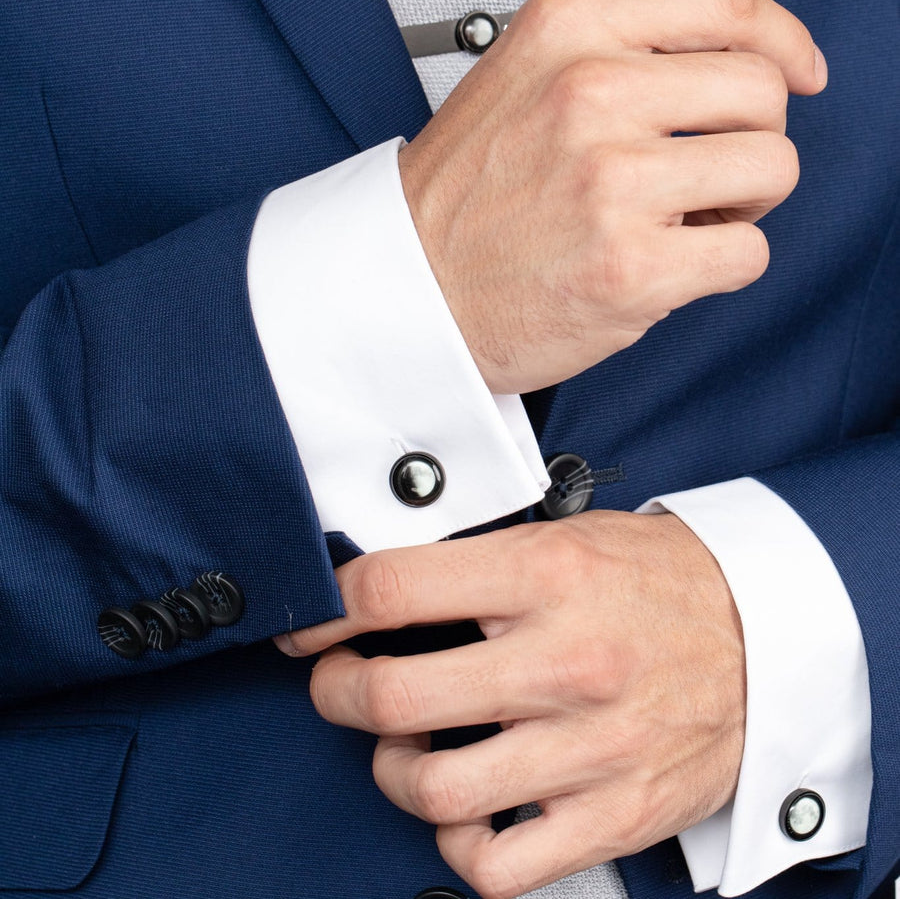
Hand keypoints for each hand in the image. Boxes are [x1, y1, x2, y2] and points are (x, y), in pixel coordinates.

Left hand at [276, 513, 745, 898]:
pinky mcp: (611, 813)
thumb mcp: (570, 534)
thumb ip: (481, 559)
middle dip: (336, 691)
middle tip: (338, 682)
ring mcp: (587, 746)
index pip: (395, 588)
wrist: (770, 634)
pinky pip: (500, 865)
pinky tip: (462, 810)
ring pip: (432, 788)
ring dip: (389, 767)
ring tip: (399, 744)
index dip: (327, 607)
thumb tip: (383, 579)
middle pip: (392, 695)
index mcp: (548, 575)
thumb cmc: (663, 580)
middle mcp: (564, 661)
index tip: (312, 619)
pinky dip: (459, 848)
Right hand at [399, 0, 825, 392]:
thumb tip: (752, 49)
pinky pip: (749, 253)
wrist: (408, 284)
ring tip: (682, 214)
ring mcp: (611, 181)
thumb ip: (625, 43)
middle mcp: (590, 92)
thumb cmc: (470, 186)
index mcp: (569, 28)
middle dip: (752, 134)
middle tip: (707, 164)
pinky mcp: (630, 267)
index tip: (798, 69)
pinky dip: (722, 262)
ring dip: (743, 201)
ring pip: (772, 168)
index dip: (784, 37)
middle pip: (763, 90)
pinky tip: (668, 258)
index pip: (725, 2)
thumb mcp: (528, 68)